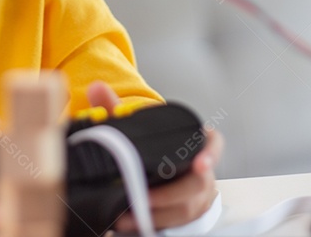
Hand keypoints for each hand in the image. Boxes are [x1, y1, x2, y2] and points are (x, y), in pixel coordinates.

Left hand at [85, 81, 223, 232]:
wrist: (158, 170)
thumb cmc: (152, 146)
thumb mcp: (135, 126)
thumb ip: (117, 107)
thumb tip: (96, 88)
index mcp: (196, 143)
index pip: (213, 144)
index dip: (211, 154)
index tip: (200, 164)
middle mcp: (202, 170)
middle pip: (197, 183)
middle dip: (169, 194)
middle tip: (143, 198)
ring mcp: (198, 195)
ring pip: (185, 208)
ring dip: (156, 214)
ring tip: (127, 215)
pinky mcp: (187, 215)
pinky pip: (176, 223)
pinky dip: (154, 223)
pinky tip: (133, 222)